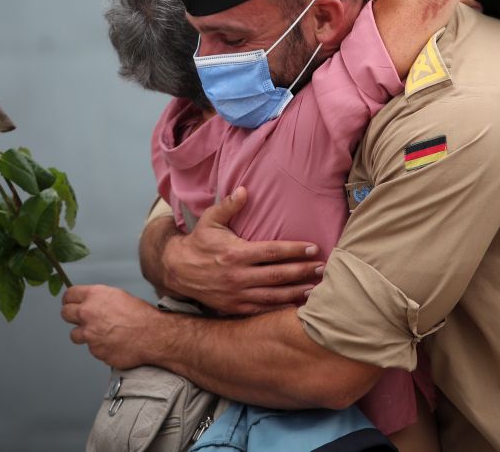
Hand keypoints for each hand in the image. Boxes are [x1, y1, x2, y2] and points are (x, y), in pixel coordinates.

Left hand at [61, 284, 159, 368]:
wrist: (152, 335)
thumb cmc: (141, 315)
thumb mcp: (119, 296)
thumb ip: (100, 299)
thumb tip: (91, 303)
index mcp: (95, 295)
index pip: (69, 295)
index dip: (70, 299)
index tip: (70, 303)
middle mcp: (88, 313)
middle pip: (65, 313)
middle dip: (72, 315)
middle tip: (81, 319)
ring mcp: (89, 333)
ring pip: (74, 335)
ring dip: (83, 335)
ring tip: (99, 334)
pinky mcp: (94, 350)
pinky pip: (90, 348)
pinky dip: (98, 346)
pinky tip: (112, 343)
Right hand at [163, 187, 323, 314]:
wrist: (176, 270)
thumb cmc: (199, 242)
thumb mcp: (210, 220)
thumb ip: (229, 206)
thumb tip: (244, 189)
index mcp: (235, 253)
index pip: (272, 252)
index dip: (295, 250)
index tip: (314, 248)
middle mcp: (238, 276)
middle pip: (277, 275)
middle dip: (302, 271)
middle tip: (323, 268)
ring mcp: (236, 295)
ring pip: (273, 296)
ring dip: (296, 292)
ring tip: (316, 288)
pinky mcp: (234, 308)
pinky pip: (261, 310)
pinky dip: (279, 309)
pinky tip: (295, 306)